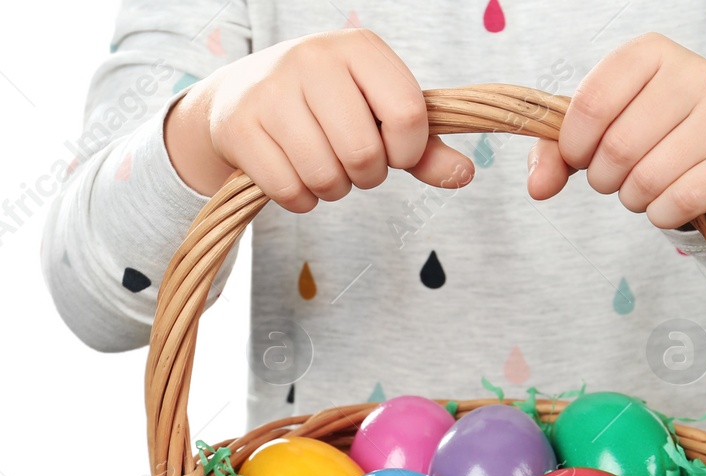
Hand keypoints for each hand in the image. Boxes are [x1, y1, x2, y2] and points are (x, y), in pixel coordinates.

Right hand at [166, 29, 473, 210]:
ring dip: (332, 189)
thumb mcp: (377, 112)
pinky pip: (289, 190)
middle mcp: (314, 58)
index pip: (407, 114)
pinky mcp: (240, 126)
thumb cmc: (327, 106)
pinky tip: (292, 174)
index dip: (408, 151)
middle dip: (366, 176)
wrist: (240, 97)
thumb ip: (423, 146)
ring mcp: (272, 91)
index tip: (394, 152)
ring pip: (325, 177)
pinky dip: (299, 199)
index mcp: (359, 48)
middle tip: (352, 164)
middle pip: (365, 154)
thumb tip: (464, 175)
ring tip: (322, 166)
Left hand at [527, 33, 705, 229]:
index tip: (581, 156)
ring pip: (648, 178)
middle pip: (618, 147)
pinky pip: (680, 201)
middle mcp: (693, 73)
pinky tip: (668, 203)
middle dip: (604, 178)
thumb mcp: (598, 130)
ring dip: (632, 198)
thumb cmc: (649, 135)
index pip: (592, 102)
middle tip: (617, 177)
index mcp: (650, 52)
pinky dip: (661, 215)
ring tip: (643, 187)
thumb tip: (538, 187)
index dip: (574, 144)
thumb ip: (556, 152)